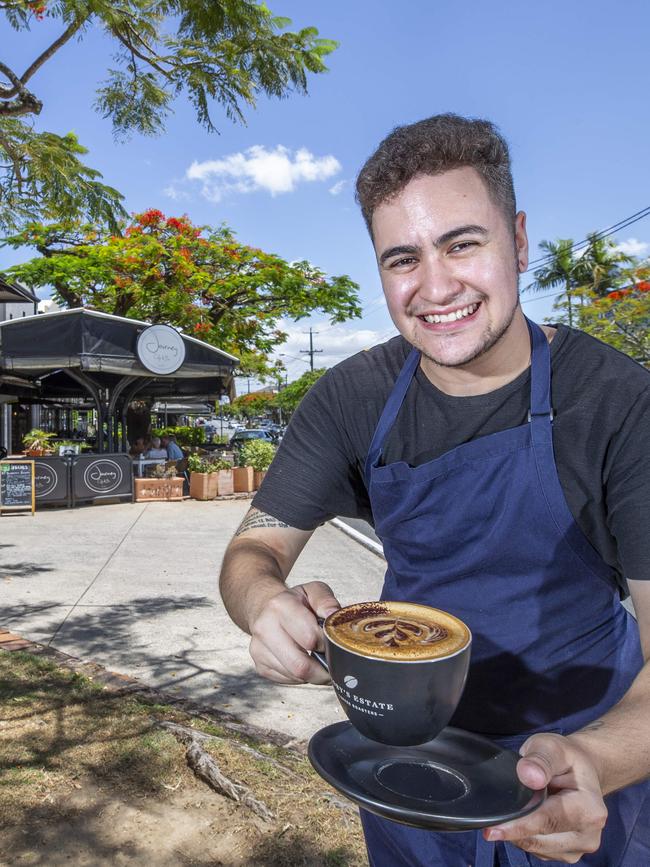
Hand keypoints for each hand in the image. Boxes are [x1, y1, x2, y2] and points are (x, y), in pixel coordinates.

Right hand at [248, 581, 339, 684]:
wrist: (265, 608)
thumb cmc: (295, 601)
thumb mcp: (314, 591)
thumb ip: (327, 602)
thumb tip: (335, 619)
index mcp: (280, 606)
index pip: (310, 638)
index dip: (327, 644)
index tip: (332, 641)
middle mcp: (265, 627)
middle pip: (300, 665)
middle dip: (323, 669)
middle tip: (333, 663)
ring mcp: (259, 649)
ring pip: (295, 676)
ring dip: (313, 674)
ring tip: (319, 660)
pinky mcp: (260, 665)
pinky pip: (288, 680)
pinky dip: (301, 676)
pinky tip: (304, 660)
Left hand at [483, 733, 607, 862]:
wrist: (581, 772)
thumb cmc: (565, 758)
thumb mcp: (552, 747)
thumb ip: (540, 760)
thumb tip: (528, 776)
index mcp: (590, 810)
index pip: (547, 821)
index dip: (518, 826)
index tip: (491, 831)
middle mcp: (588, 835)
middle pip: (539, 839)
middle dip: (513, 826)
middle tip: (494, 811)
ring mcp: (578, 849)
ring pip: (535, 847)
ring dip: (518, 830)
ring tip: (521, 803)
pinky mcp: (566, 854)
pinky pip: (536, 849)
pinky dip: (524, 835)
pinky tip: (525, 815)